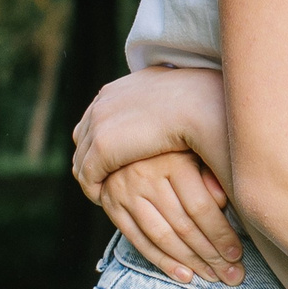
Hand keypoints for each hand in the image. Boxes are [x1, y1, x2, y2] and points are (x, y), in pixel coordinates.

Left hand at [71, 66, 219, 194]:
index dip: (103, 139)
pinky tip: (105, 200)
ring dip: (92, 176)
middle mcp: (105, 101)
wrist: (202, 103)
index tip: (116, 159)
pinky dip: (94, 189)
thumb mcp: (180, 102)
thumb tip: (173, 117)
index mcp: (123, 88)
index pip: (99, 114)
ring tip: (105, 195)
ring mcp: (100, 122)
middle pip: (85, 134)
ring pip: (82, 157)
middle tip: (103, 181)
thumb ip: (167, 110)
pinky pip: (88, 176)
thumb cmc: (205, 104)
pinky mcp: (104, 147)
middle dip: (91, 158)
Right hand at [97, 153, 242, 285]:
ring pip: (161, 237)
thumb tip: (225, 202)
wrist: (127, 139)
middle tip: (232, 275)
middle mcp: (145, 176)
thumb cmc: (177, 148)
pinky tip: (185, 275)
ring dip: (190, 262)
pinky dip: (162, 262)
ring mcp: (125, 192)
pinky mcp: (111, 206)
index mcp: (173, 160)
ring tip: (213, 277)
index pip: (199, 207)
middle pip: (182, 225)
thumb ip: (212, 175)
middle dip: (210, 255)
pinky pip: (139, 241)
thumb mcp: (198, 152)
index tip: (237, 254)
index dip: (220, 234)